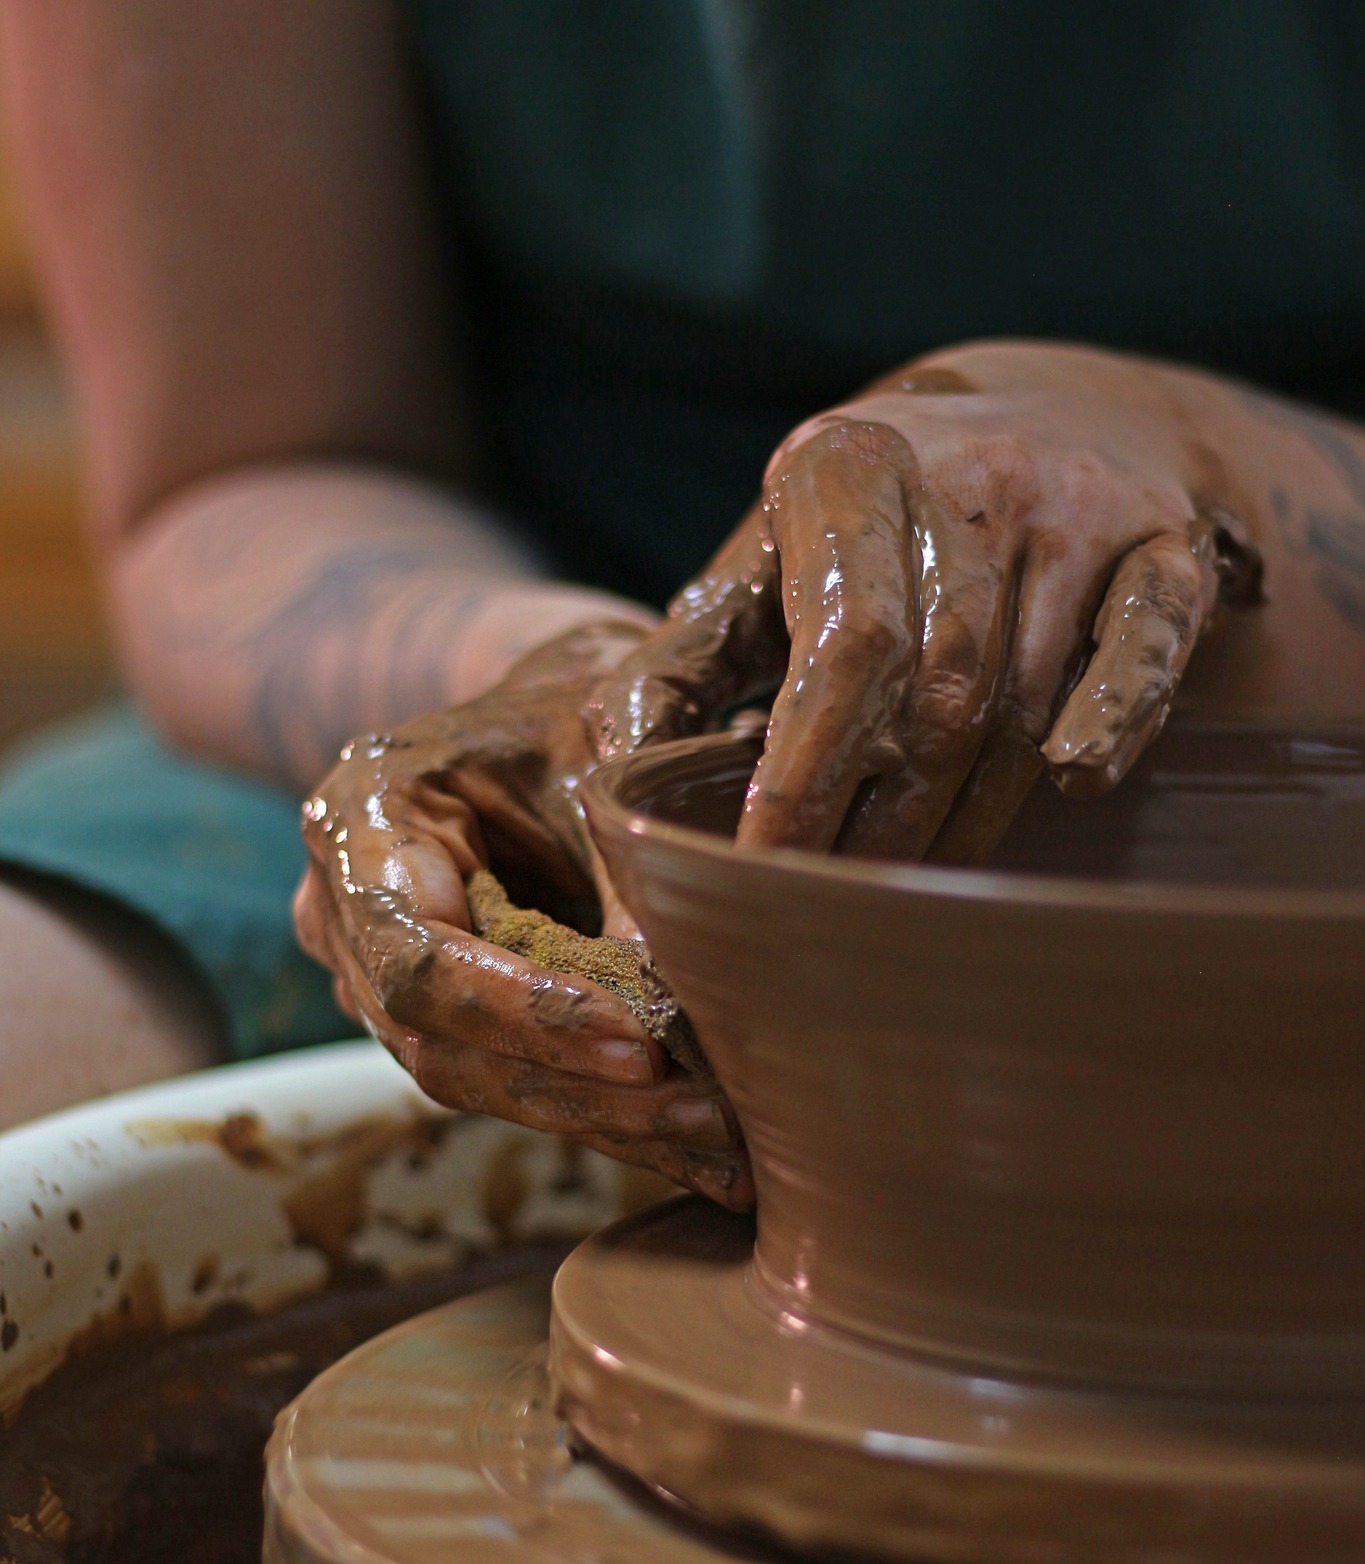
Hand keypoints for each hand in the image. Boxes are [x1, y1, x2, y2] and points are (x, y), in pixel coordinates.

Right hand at [294, 621, 750, 1207]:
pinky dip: (600, 1111)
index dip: (526, 1015)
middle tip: (705, 1114)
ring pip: (473, 1080)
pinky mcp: (436, 1009)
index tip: (642, 1044)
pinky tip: (694, 1143)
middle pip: (437, 1043)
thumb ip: (628, 864)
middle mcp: (343, 906)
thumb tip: (675, 1013)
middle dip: (575, 1090)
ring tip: (720, 1143)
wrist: (544, 698)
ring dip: (599, 1119)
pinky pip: (505, 1078)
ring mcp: (376, 968)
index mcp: (362, 818)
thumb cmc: (576, 698)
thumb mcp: (610, 744)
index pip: (418, 956)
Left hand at [589, 342, 1267, 861]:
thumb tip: (611, 791)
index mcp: (849, 470)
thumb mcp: (760, 562)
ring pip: (1026, 694)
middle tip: (834, 906)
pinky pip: (1150, 644)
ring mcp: (1081, 504)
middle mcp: (975, 475)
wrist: (1028, 411)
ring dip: (967, 812)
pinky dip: (1117, 719)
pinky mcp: (1164, 537)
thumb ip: (685, 665)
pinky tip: (1076, 783)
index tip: (767, 863)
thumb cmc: (859, 525)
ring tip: (908, 891)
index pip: (841, 644)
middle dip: (883, 816)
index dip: (808, 768)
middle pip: (938, 689)